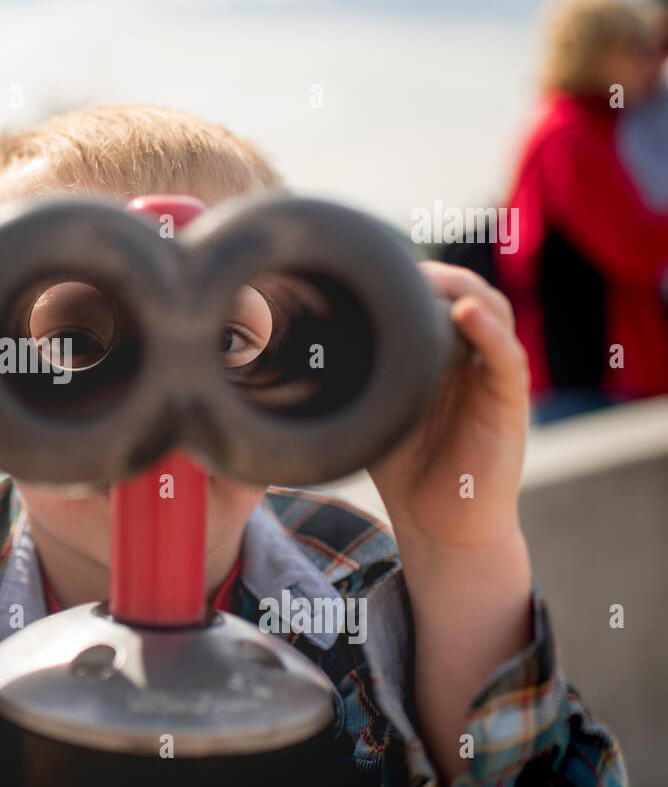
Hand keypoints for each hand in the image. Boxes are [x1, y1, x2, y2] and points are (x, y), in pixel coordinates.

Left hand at [369, 263, 534, 785]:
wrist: (441, 525)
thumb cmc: (404, 467)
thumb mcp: (365, 410)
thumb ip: (344, 378)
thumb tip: (277, 355)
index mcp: (435, 351)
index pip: (428, 294)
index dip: (405, 273)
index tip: (365, 261)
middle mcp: (468, 354)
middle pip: (459, 289)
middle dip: (430, 271)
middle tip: (393, 264)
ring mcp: (491, 374)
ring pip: (490, 309)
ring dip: (460, 287)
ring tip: (428, 279)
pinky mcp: (509, 402)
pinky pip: (506, 356)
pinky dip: (489, 330)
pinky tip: (465, 313)